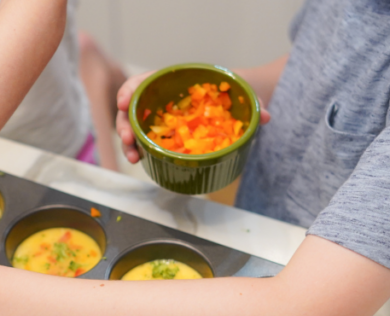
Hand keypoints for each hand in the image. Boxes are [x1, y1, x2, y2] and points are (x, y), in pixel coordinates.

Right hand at [115, 70, 271, 163]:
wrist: (238, 99)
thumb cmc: (236, 90)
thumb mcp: (244, 92)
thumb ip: (253, 103)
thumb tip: (265, 117)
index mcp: (176, 81)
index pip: (144, 81)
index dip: (130, 91)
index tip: (124, 103)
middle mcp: (163, 98)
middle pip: (133, 107)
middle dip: (125, 124)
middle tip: (128, 141)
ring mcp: (161, 117)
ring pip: (135, 126)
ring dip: (129, 142)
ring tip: (133, 158)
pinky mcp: (164, 134)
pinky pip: (146, 140)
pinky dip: (140, 150)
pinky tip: (140, 161)